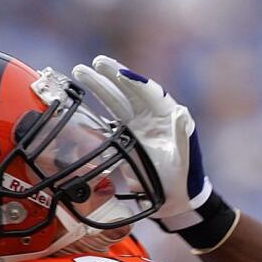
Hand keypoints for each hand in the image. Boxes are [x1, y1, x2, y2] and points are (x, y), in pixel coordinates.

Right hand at [72, 55, 213, 229]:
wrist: (170, 198)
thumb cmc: (181, 179)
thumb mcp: (182, 159)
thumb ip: (181, 136)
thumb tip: (181, 112)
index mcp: (168, 116)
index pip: (150, 93)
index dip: (135, 82)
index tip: (121, 73)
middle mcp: (151, 115)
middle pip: (129, 90)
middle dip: (112, 75)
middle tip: (96, 63)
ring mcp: (137, 124)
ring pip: (116, 100)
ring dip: (99, 86)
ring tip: (79, 72)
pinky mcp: (125, 135)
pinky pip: (109, 117)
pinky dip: (94, 107)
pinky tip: (79, 98)